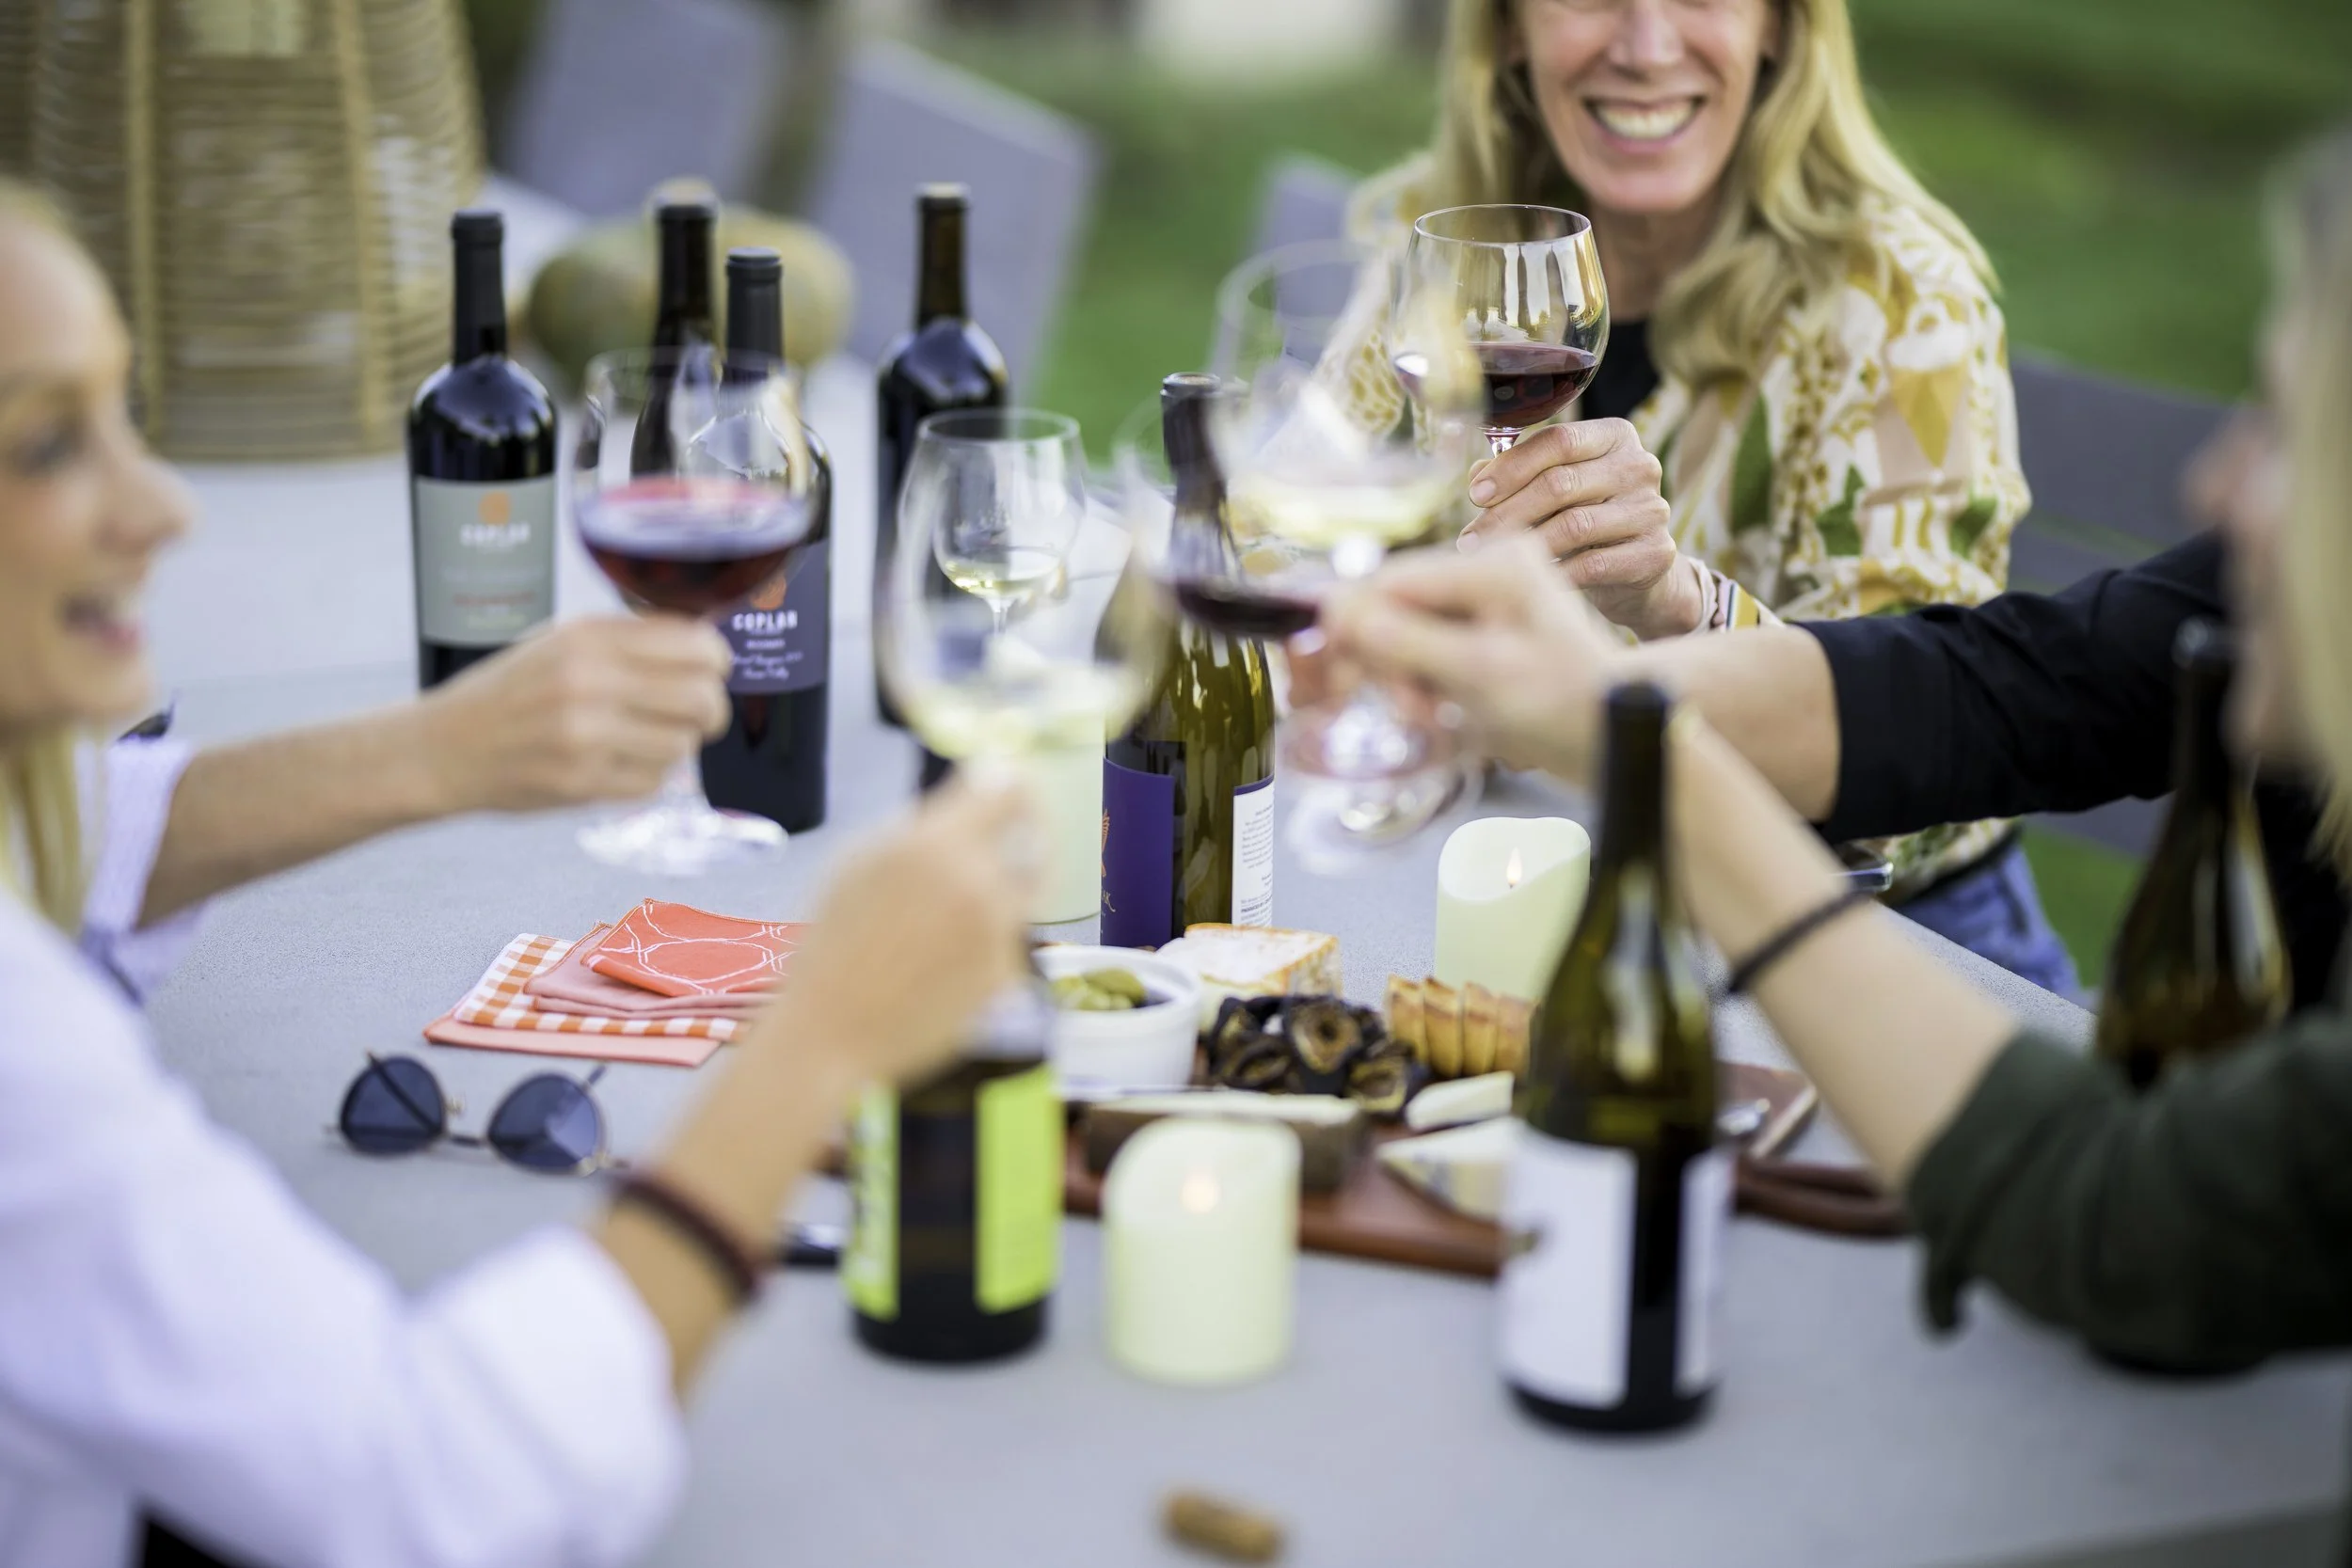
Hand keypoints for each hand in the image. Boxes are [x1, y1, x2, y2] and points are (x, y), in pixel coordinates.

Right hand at [411, 617, 732, 813]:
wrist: (441, 748)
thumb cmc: (510, 691)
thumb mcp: (561, 641)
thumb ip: (629, 638)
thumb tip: (705, 643)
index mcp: (587, 638)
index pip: (695, 645)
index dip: (717, 660)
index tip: (713, 669)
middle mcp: (588, 682)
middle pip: (702, 699)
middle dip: (711, 709)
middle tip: (700, 713)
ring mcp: (585, 736)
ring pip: (683, 744)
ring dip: (676, 744)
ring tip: (644, 737)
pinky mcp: (580, 783)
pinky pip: (653, 782)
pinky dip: (647, 776)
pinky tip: (619, 763)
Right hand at [774, 775, 1042, 1085]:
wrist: (833, 1029)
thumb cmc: (833, 943)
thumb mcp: (859, 862)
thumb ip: (919, 827)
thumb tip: (969, 798)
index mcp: (935, 845)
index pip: (1007, 789)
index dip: (1014, 780)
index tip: (1013, 780)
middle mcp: (978, 884)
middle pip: (1034, 837)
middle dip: (1027, 829)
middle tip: (1018, 828)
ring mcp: (998, 932)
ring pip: (1025, 888)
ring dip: (1005, 883)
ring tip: (958, 901)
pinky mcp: (1007, 973)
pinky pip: (1009, 935)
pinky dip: (988, 935)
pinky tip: (943, 955)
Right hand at [1324, 537, 1627, 783]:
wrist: (1617, 736)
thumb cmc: (1564, 706)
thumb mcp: (1480, 676)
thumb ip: (1406, 642)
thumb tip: (1338, 614)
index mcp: (1495, 565)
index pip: (1393, 581)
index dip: (1355, 626)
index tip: (1337, 677)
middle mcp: (1490, 566)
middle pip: (1396, 603)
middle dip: (1387, 659)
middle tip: (1406, 709)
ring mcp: (1489, 594)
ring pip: (1408, 626)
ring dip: (1404, 675)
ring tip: (1429, 715)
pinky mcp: (1487, 622)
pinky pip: (1429, 641)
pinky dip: (1423, 677)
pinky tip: (1439, 705)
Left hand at [1461, 418, 1701, 639]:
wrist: (1637, 572)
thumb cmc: (1585, 519)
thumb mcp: (1554, 490)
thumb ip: (1517, 475)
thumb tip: (1477, 477)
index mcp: (1615, 436)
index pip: (1559, 440)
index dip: (1511, 467)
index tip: (1475, 495)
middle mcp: (1640, 466)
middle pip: (1560, 483)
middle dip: (1507, 513)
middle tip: (1470, 539)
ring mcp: (1652, 509)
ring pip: (1574, 525)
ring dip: (1524, 545)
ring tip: (1491, 560)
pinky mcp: (1655, 553)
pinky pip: (1592, 565)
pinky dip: (1555, 574)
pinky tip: (1529, 580)